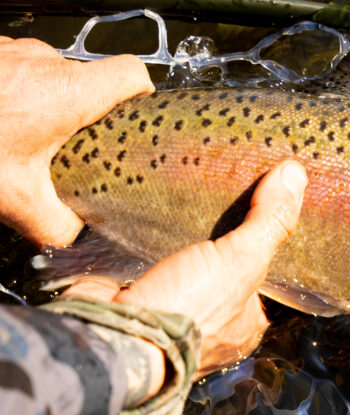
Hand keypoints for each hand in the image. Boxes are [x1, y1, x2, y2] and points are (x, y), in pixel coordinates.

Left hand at [0, 37, 152, 246]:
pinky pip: (17, 71)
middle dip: (82, 116)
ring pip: (49, 77)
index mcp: (68, 93)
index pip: (134, 74)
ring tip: (22, 137)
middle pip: (89, 82)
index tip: (138, 115)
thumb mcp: (14, 200)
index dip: (143, 95)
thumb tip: (76, 235)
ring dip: (43, 105)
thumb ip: (58, 225)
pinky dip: (14, 95)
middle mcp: (45, 63)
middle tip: (65, 149)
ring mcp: (13, 51)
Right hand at [65, 161, 307, 400]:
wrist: (113, 334)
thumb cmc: (188, 310)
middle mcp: (212, 323)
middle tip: (221, 191)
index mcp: (246, 323)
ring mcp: (170, 310)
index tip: (263, 204)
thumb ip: (268, 222)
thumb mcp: (241, 262)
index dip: (263, 242)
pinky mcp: (132, 294)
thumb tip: (296, 174)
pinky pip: (144, 259)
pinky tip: (150, 208)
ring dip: (180, 234)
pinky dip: (146, 237)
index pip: (264, 277)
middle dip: (218, 236)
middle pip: (222, 267)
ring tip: (186, 192)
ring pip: (182, 263)